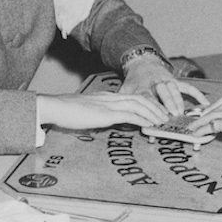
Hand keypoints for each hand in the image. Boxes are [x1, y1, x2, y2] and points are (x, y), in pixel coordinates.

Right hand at [37, 91, 168, 130]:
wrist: (55, 107)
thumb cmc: (65, 112)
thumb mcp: (86, 112)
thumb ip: (97, 114)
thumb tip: (103, 120)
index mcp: (106, 97)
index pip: (132, 97)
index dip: (146, 103)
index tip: (156, 110)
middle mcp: (110, 98)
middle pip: (140, 98)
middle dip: (155, 106)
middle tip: (166, 116)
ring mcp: (109, 104)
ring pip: (138, 105)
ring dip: (153, 113)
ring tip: (162, 121)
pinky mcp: (106, 114)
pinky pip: (130, 115)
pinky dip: (143, 119)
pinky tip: (150, 125)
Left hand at [119, 55, 208, 115]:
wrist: (141, 63)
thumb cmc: (134, 82)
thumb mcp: (125, 91)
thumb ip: (124, 103)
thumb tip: (121, 119)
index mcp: (142, 87)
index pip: (148, 98)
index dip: (153, 108)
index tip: (156, 119)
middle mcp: (155, 84)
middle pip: (163, 92)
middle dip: (167, 103)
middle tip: (171, 116)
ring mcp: (166, 81)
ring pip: (174, 88)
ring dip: (178, 100)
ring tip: (180, 113)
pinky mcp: (175, 80)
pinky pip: (187, 86)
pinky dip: (196, 94)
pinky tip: (204, 103)